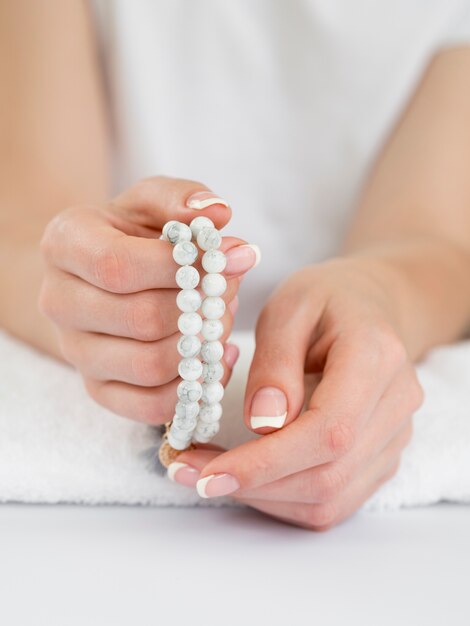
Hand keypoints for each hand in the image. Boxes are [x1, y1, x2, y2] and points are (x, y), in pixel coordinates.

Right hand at [39, 176, 258, 422]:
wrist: (101, 274)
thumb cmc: (133, 234)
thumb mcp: (153, 201)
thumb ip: (183, 198)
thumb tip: (218, 215)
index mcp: (65, 245)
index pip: (119, 266)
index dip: (182, 267)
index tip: (229, 256)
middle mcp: (59, 302)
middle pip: (141, 319)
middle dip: (201, 307)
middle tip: (229, 289)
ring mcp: (75, 351)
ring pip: (149, 366)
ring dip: (202, 346)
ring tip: (220, 319)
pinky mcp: (98, 387)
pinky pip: (150, 405)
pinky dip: (195, 387)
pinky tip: (215, 358)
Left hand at [175, 258, 423, 529]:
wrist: (371, 305)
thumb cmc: (325, 299)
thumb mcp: (288, 307)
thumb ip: (275, 363)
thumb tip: (261, 424)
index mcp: (376, 357)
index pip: (328, 430)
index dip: (267, 462)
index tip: (208, 472)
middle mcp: (397, 405)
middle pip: (328, 475)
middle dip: (252, 484)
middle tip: (187, 472)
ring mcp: (395, 436)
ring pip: (329, 499)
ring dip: (263, 497)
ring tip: (208, 474)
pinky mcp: (382, 457)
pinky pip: (334, 500)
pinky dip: (283, 498)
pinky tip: (247, 478)